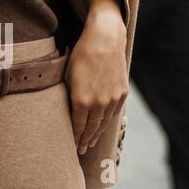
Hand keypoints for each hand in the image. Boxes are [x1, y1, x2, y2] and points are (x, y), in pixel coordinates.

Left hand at [64, 5, 128, 154]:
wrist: (105, 38)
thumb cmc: (81, 54)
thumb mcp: (67, 74)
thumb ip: (68, 95)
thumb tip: (66, 109)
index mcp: (82, 100)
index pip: (77, 126)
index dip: (74, 138)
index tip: (70, 147)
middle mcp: (98, 103)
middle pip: (91, 129)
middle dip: (85, 140)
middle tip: (79, 150)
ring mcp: (112, 99)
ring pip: (103, 123)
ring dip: (96, 134)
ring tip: (90, 142)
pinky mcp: (122, 93)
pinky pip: (113, 113)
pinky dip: (107, 122)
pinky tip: (102, 126)